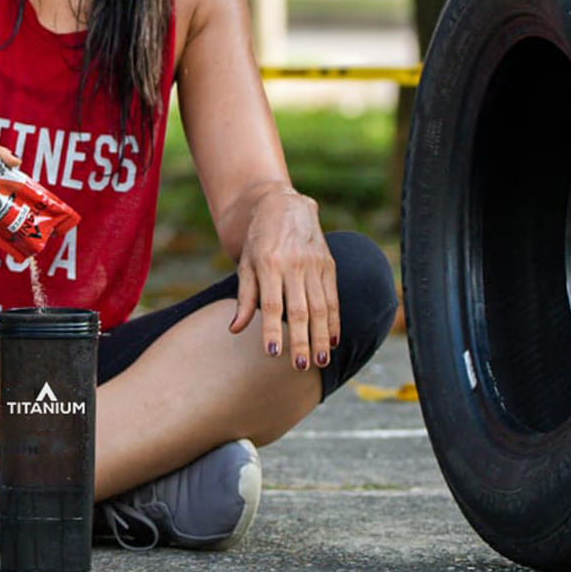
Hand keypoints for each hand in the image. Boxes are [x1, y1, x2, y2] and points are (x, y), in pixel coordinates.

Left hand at [229, 185, 338, 370]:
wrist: (283, 204)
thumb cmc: (258, 240)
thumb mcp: (245, 263)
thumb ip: (244, 297)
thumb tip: (235, 329)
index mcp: (268, 263)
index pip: (271, 304)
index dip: (272, 330)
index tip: (273, 354)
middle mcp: (293, 264)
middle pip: (299, 309)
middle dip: (301, 340)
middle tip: (301, 367)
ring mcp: (314, 264)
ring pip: (321, 306)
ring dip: (321, 336)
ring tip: (321, 361)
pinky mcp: (329, 264)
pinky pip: (333, 296)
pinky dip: (335, 320)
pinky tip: (334, 340)